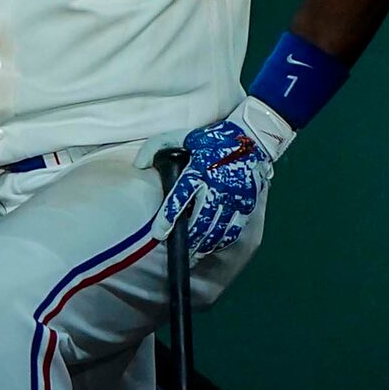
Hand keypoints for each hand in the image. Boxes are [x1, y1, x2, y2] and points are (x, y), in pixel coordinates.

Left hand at [158, 104, 284, 257]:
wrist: (250, 139)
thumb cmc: (211, 140)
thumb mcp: (180, 136)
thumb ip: (155, 147)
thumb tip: (138, 165)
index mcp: (198, 170)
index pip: (179, 198)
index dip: (168, 218)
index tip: (159, 234)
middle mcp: (216, 185)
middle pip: (200, 220)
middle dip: (188, 239)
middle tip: (179, 250)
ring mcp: (234, 196)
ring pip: (217, 228)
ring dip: (204, 243)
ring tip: (194, 253)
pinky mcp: (247, 202)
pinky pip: (234, 227)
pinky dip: (223, 239)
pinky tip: (213, 245)